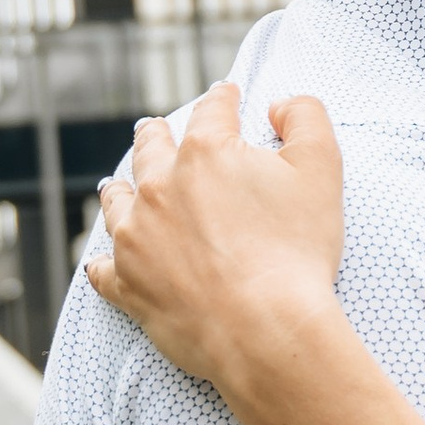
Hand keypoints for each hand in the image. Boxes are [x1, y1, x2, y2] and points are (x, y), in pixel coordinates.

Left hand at [86, 83, 348, 405]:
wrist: (264, 330)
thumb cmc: (297, 251)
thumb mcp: (322, 169)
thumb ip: (306, 118)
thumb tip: (280, 104)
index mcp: (204, 152)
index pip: (213, 111)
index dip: (224, 98)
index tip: (227, 94)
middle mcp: (158, 186)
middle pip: (151, 147)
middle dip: (156, 133)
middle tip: (155, 128)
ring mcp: (135, 236)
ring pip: (116, 201)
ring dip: (120, 189)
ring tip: (118, 185)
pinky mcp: (128, 284)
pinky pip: (103, 270)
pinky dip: (103, 263)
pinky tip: (102, 263)